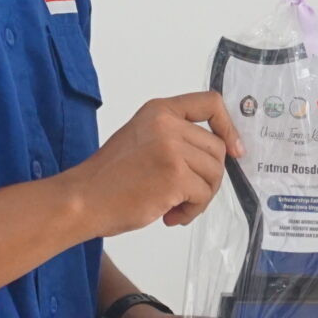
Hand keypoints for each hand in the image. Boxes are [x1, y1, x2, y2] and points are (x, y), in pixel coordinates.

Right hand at [60, 92, 240, 237]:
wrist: (83, 198)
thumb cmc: (108, 178)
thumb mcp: (141, 138)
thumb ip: (174, 137)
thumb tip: (214, 155)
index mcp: (159, 110)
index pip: (210, 102)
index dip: (228, 127)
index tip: (235, 148)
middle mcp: (167, 124)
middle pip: (217, 148)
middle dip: (207, 177)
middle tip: (185, 195)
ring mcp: (172, 149)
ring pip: (214, 174)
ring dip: (199, 198)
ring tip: (173, 207)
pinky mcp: (175, 176)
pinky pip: (203, 195)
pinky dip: (191, 211)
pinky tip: (169, 215)